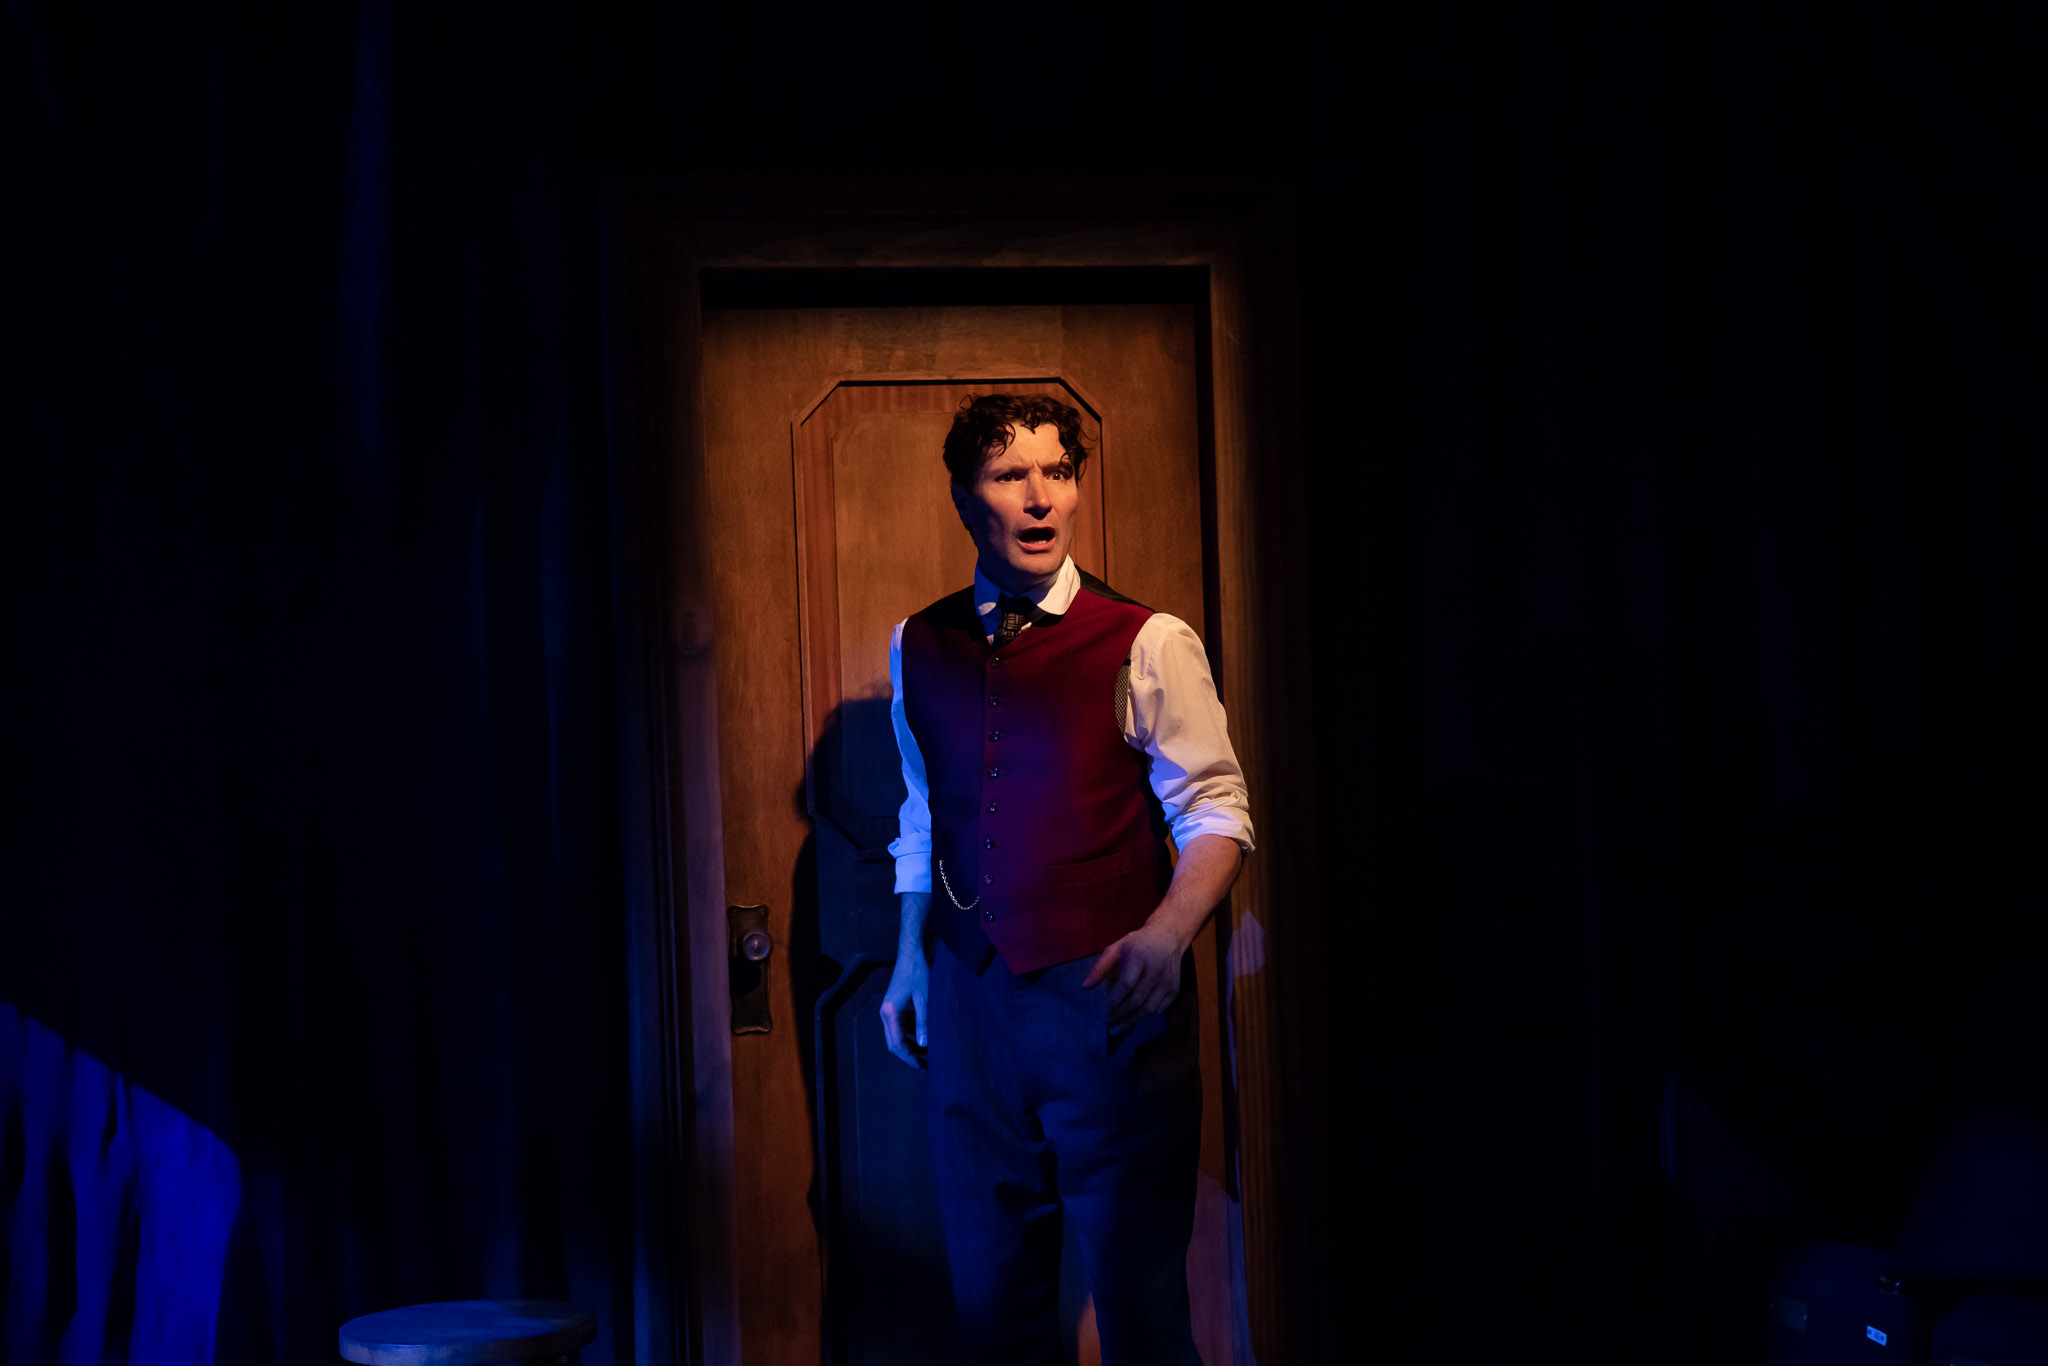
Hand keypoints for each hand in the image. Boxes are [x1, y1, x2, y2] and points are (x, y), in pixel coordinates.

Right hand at [879, 942, 928, 1068]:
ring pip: (899, 1036)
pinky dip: (914, 1035)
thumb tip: (925, 1045)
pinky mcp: (899, 1006)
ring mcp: (892, 1010)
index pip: (897, 1044)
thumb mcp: (925, 998)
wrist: (915, 950)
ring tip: (929, 1056)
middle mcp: (887, 1013)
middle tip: (927, 1066)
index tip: (923, 1067)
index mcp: (890, 1013)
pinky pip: (904, 1027)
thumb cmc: (919, 971)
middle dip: (910, 1056)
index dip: (910, 1058)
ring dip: (912, 1046)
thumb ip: (924, 1022)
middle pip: (895, 1043)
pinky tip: (928, 1039)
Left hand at [1081, 923, 1185, 1027]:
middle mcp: (1155, 970)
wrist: (1168, 936)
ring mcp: (1167, 981)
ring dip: (1132, 1021)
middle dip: (1120, 1015)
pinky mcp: (1175, 989)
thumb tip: (1084, 988)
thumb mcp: (1117, 948)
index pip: (1126, 984)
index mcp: (1139, 957)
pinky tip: (1134, 1019)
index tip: (1102, 1012)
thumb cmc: (1138, 943)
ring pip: (1149, 1008)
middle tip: (1108, 1024)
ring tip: (1117, 1028)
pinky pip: (1159, 1009)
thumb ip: (1100, 967)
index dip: (1114, 1001)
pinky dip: (1146, 1016)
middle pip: (1137, 999)